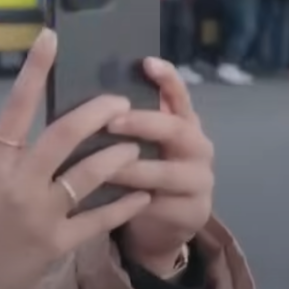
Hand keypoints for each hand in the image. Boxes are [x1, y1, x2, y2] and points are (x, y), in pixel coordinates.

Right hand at [0, 30, 151, 288]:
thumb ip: (1, 153)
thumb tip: (6, 121)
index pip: (16, 106)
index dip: (34, 70)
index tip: (52, 37)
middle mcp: (18, 182)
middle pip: (64, 135)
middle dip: (98, 114)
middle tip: (122, 103)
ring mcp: (39, 214)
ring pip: (88, 174)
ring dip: (118, 156)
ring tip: (135, 146)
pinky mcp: (57, 244)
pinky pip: (98, 218)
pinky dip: (123, 204)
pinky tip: (142, 195)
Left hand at [107, 58, 214, 277]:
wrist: (166, 225)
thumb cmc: (146, 172)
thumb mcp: (143, 144)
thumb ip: (129, 120)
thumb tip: (90, 93)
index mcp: (186, 123)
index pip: (180, 95)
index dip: (168, 78)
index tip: (146, 62)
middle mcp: (198, 148)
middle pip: (176, 129)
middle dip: (143, 123)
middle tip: (110, 121)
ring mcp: (199, 181)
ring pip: (164, 172)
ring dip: (131, 169)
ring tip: (100, 165)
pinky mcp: (191, 213)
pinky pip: (158, 206)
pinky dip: (132, 203)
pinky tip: (108, 199)